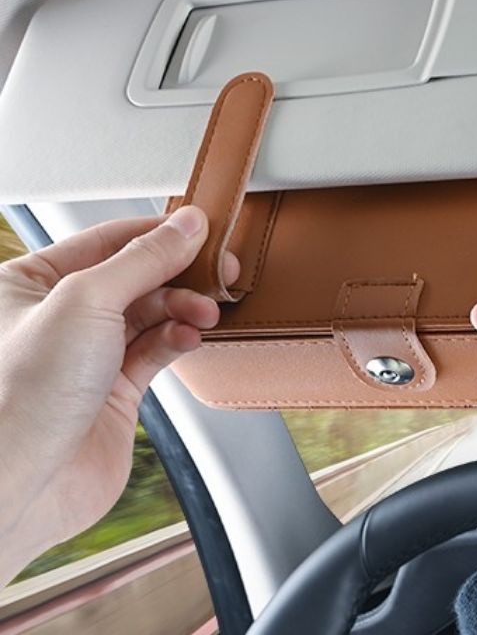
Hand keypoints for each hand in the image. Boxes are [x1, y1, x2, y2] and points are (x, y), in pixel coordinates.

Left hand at [0, 207, 235, 585]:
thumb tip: (187, 226)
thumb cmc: (19, 397)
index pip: (110, 239)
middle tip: (219, 272)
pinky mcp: (115, 390)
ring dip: (184, 308)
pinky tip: (189, 337)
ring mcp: (89, 354)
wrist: (21, 487)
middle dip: (179, 274)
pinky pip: (157, 350)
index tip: (204, 230)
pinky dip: (178, 339)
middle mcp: (61, 316)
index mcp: (33, 282)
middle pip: (137, 276)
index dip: (160, 233)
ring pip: (152, 313)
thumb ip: (143, 259)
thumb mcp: (87, 301)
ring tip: (206, 311)